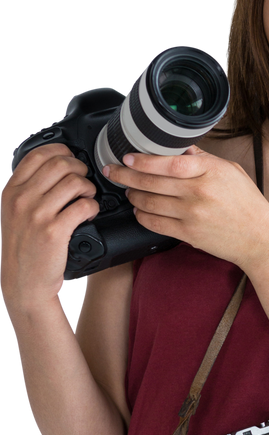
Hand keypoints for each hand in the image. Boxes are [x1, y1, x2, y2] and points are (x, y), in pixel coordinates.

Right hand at [0, 142, 99, 311]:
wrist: (24, 284)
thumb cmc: (23, 250)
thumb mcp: (14, 214)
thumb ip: (26, 190)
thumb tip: (51, 167)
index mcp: (11, 191)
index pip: (37, 155)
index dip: (61, 151)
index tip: (71, 156)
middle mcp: (22, 199)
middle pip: (59, 164)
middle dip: (80, 168)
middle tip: (84, 180)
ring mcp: (37, 214)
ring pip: (74, 182)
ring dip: (88, 187)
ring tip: (87, 197)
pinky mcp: (54, 231)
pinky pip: (83, 205)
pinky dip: (92, 206)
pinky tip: (89, 213)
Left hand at [104, 145, 268, 272]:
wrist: (261, 239)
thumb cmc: (249, 205)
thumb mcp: (231, 171)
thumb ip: (204, 159)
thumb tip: (180, 147)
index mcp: (209, 171)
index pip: (168, 162)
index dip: (143, 160)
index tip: (128, 157)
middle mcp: (199, 192)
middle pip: (152, 182)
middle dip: (126, 176)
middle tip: (114, 171)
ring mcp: (192, 215)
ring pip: (149, 203)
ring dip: (133, 196)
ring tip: (129, 191)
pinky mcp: (188, 234)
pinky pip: (155, 224)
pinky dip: (142, 216)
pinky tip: (140, 211)